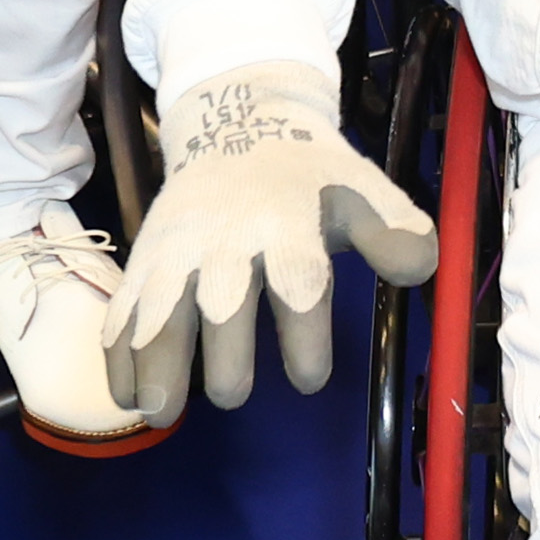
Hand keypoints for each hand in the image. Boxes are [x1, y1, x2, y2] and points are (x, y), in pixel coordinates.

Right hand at [107, 62, 441, 420]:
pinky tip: (127, 395)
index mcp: (287, 224)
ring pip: (160, 308)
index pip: (298, 282)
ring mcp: (178, 252)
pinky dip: (119, 354)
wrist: (237, 127)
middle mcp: (227, 240)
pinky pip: (124, 309)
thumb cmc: (308, 176)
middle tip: (232, 394)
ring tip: (158, 412)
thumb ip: (395, 230)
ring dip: (155, 362)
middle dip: (221, 355)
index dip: (303, 336)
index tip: (310, 379)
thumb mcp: (362, 189)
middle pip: (220, 302)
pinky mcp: (145, 262)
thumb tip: (420, 268)